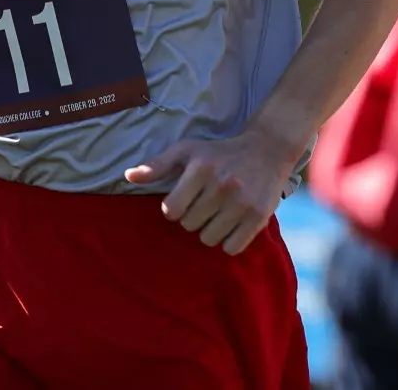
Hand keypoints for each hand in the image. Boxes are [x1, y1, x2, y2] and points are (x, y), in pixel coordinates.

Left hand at [124, 115, 303, 254]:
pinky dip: (229, 242)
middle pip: (190, 226)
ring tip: (220, 214)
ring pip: (209, 239)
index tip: (187, 198)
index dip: (176, 208)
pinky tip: (233, 225)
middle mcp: (223, 185)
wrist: (268, 149)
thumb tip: (128, 176)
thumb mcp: (188, 150)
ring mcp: (243, 202)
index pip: (172, 211)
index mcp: (202, 168)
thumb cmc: (221, 152)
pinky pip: (232, 248)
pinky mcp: (259, 216)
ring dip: (211, 231)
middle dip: (195, 218)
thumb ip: (158, 164)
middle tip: (207, 204)